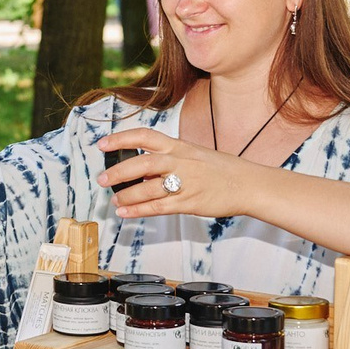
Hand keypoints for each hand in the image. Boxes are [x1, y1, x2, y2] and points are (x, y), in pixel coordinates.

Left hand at [97, 127, 258, 220]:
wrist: (247, 184)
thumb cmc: (221, 169)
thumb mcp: (194, 154)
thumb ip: (169, 159)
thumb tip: (142, 171)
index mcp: (179, 146)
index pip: (144, 136)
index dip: (120, 138)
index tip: (102, 144)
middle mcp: (180, 161)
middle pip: (141, 163)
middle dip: (117, 172)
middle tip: (101, 179)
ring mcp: (185, 182)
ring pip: (147, 189)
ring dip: (126, 196)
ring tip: (114, 200)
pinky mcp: (189, 202)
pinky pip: (158, 207)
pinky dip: (138, 210)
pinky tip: (125, 212)